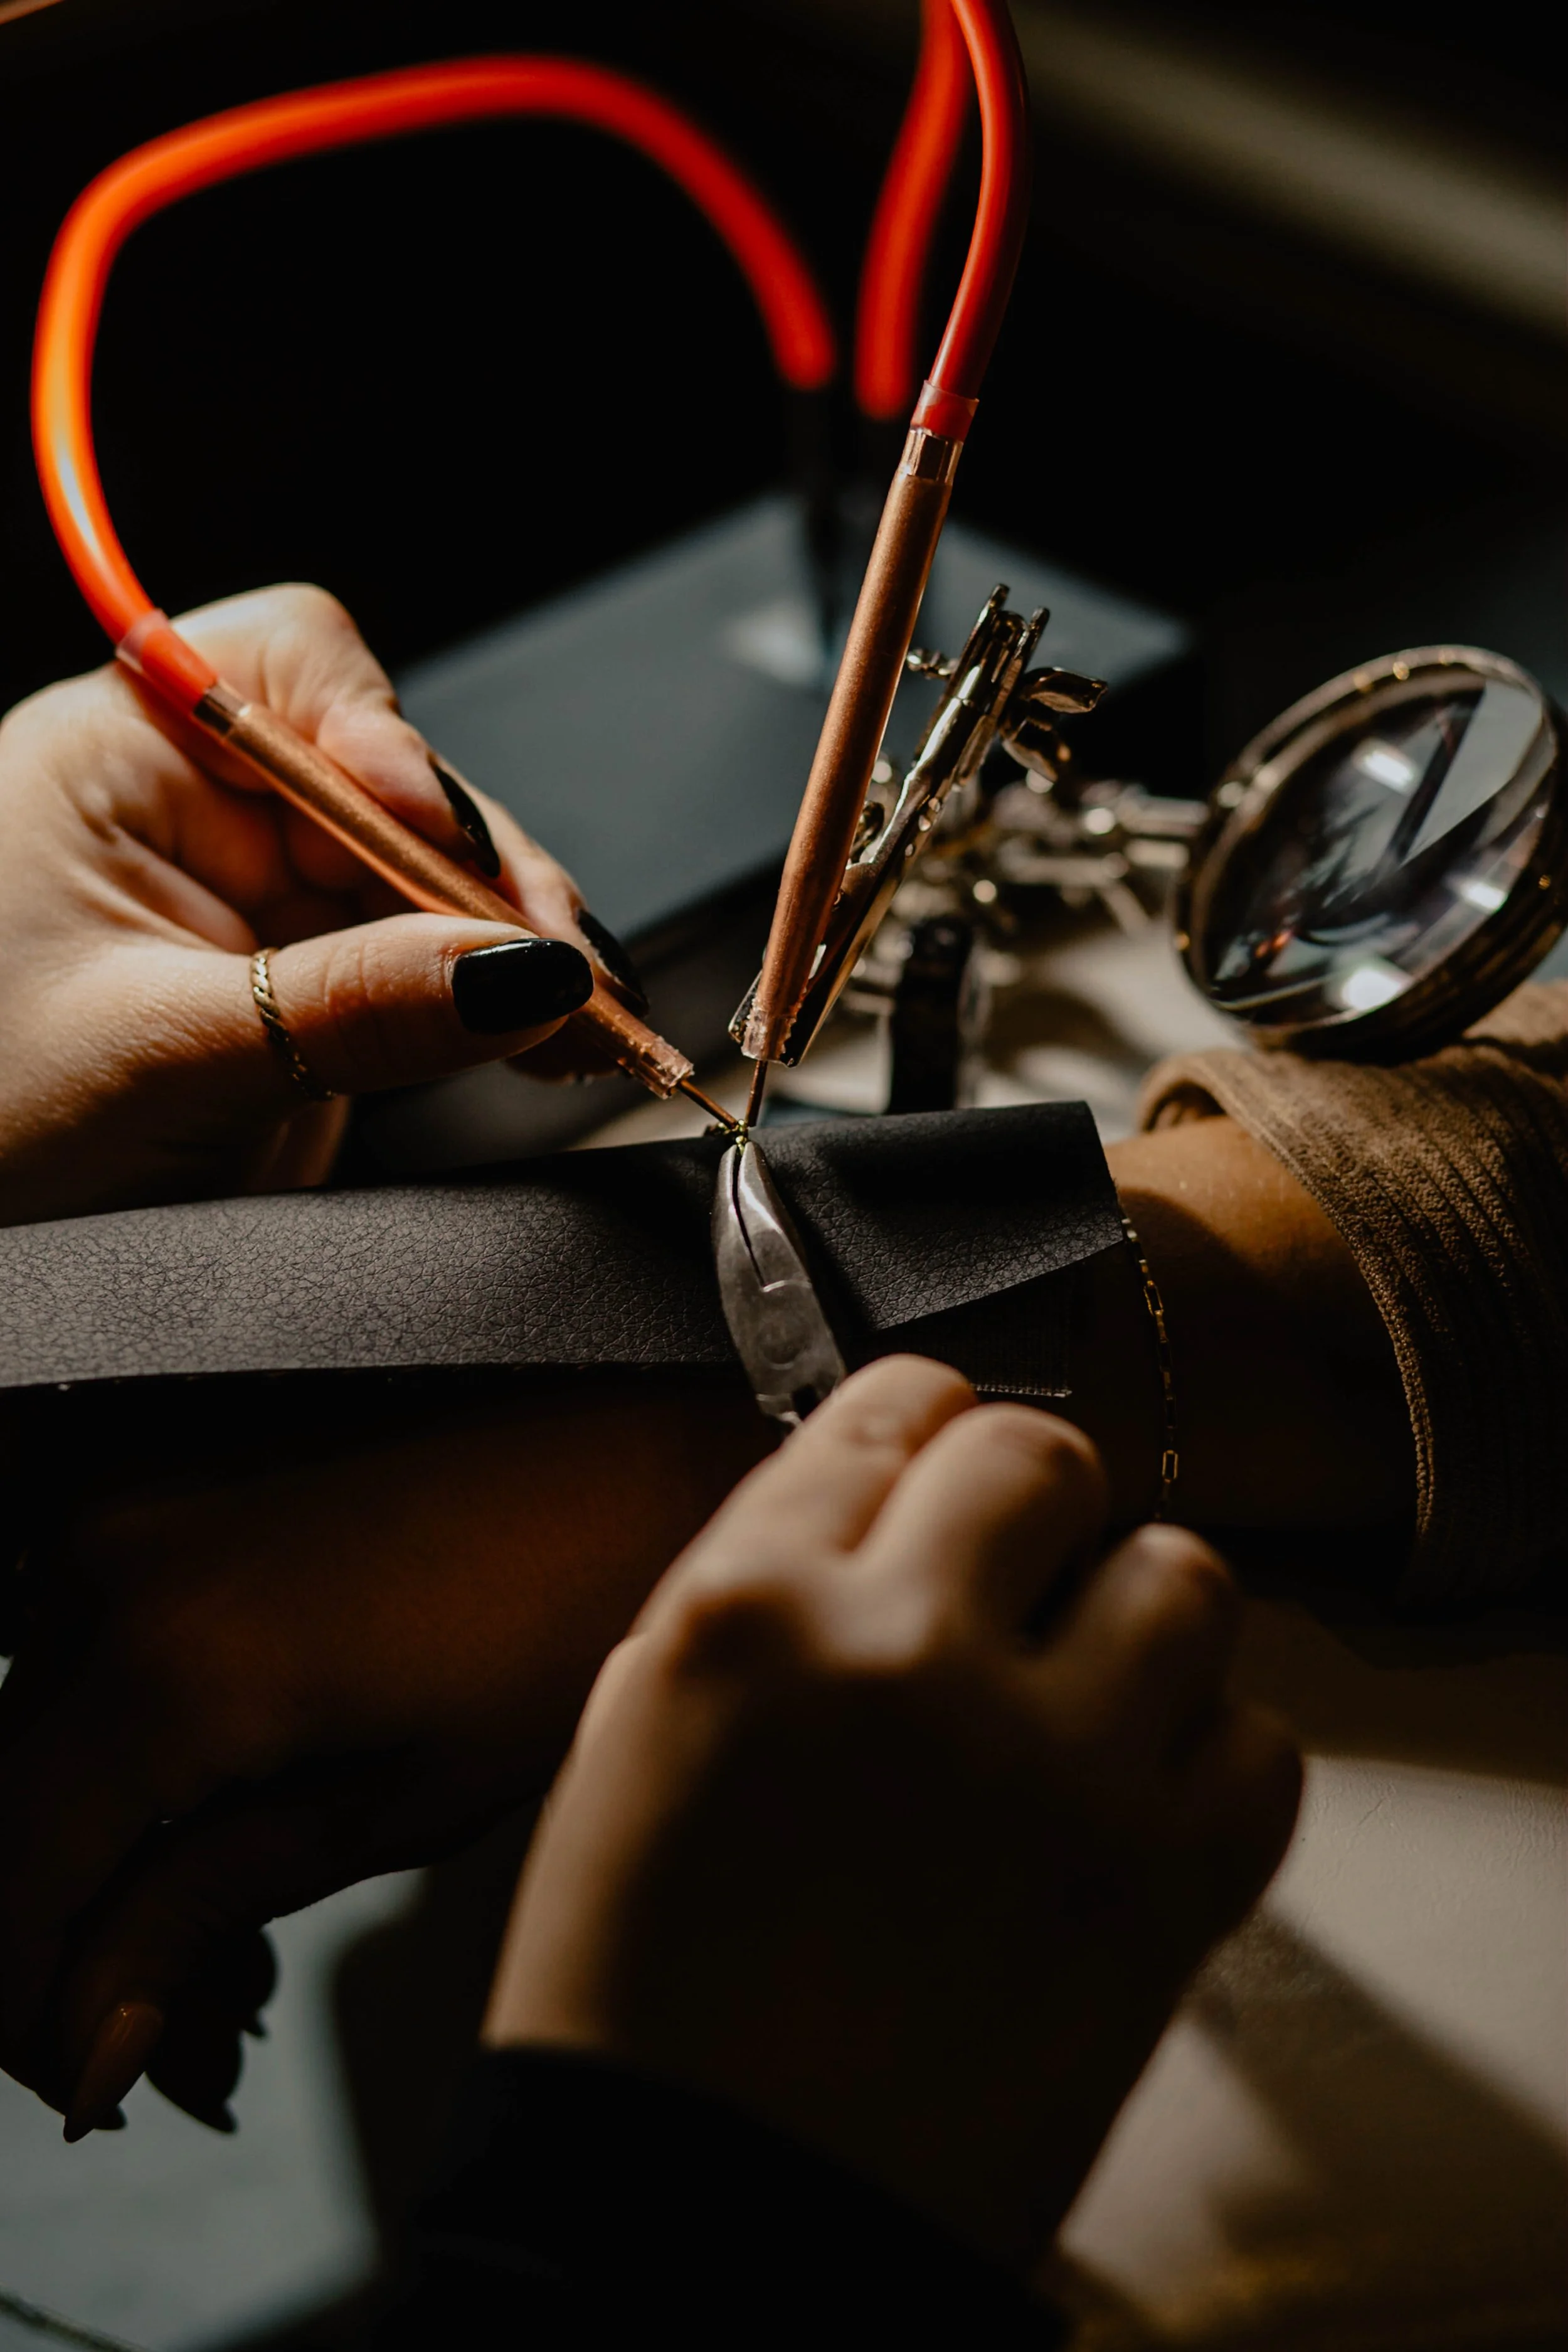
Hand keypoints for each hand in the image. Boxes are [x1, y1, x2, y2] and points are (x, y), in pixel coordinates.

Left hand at [0, 583, 635, 1225]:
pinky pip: (433, 967)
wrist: (10, 1280)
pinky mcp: (315, 992)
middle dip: (486, 877)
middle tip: (562, 969)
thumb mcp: (167, 1057)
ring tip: (586, 1023)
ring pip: (433, 880)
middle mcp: (198, 817)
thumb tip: (522, 969)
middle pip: (394, 785)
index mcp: (114, 766)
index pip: (288, 676)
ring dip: (517, 947)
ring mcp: (263, 906)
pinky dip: (502, 1003)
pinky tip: (557, 1040)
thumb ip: (352, 1007)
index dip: (384, 738)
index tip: (440, 834)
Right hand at [0, 1371, 769, 2135]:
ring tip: (229, 1968)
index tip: (100, 2090)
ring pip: (39, 1753)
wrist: (631, 1461)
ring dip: (98, 1874)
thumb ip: (203, 1914)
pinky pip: (84, 1670)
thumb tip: (88, 2048)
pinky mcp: (167, 1510)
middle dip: (70, 1956)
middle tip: (184, 2046)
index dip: (33, 2012)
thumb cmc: (555, 1630)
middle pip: (9, 1817)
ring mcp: (134, 1528)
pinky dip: (126, 1780)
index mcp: (171, 1668)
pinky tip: (228, 1849)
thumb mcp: (391, 1808)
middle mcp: (115, 1580)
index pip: (13, 1884)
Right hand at [486, 1358, 1300, 2267]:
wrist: (707, 2220)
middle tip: (1013, 1579)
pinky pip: (1259, 1741)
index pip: (893, 1406)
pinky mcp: (1157, 1891)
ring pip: (1185, 1573)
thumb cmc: (643, 1992)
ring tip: (1084, 1690)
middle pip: (1049, 1457)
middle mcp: (904, 1656)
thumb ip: (759, 1592)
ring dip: (1137, 1617)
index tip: (941, 1461)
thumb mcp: (634, 1735)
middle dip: (1032, 1506)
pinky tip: (1130, 1800)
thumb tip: (876, 1511)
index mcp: (749, 1612)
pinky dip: (1209, 1758)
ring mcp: (1046, 1768)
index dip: (925, 1428)